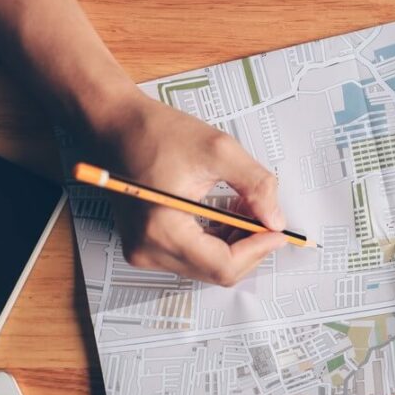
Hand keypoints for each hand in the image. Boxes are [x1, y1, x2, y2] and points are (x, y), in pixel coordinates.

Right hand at [85, 90, 287, 285]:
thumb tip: (276, 220)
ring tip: (244, 208)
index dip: (258, 250)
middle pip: (216, 270)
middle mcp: (148, 249)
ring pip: (207, 265)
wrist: (116, 124)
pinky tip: (227, 214)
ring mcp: (143, 250)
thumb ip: (256, 186)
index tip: (279, 231)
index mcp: (162, 230)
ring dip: (234, 243)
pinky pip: (192, 255)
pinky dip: (217, 240)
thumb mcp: (219, 150)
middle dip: (248, 246)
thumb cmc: (157, 132)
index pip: (222, 265)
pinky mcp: (146, 244)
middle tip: (265, 215)